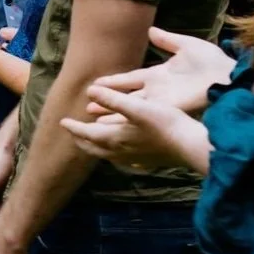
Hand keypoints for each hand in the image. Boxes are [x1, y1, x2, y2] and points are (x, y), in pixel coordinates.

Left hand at [62, 84, 210, 174]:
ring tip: (93, 140)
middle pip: (94, 147)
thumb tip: (89, 90)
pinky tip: (121, 152)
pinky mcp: (147, 162)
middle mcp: (121, 152)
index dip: (74, 127)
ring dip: (96, 146)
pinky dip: (114, 153)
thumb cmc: (164, 123)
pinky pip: (123, 159)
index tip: (63, 122)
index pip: (87, 133)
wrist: (190, 146)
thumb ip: (112, 99)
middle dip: (82, 139)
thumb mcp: (137, 107)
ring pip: (107, 154)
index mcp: (115, 138)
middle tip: (73, 133)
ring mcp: (134, 160)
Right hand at [86, 27, 237, 115]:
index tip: (96, 83)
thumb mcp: (186, 45)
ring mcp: (160, 101)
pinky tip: (111, 125)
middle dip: (106, 100)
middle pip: (125, 96)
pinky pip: (141, 114)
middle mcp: (156, 90)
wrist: (227, 76)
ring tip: (91, 118)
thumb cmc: (211, 61)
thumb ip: (167, 40)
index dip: (113, 81)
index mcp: (158, 75)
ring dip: (111, 112)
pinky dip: (125, 119)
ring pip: (129, 108)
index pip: (130, 79)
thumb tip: (151, 31)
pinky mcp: (166, 109)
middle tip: (87, 105)